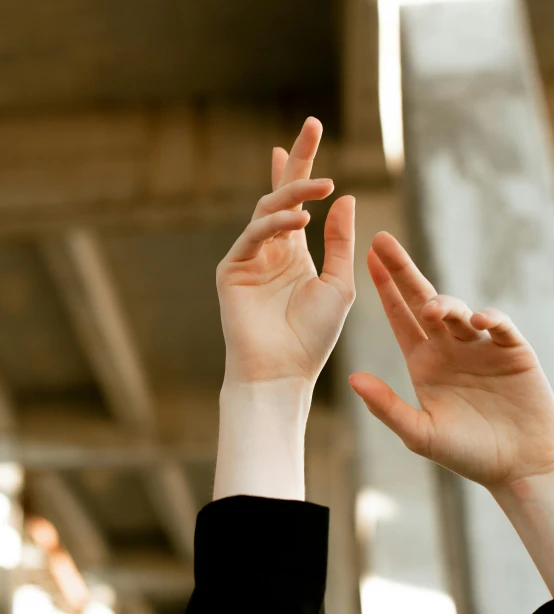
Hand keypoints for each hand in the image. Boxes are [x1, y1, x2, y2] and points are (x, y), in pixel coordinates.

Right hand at [216, 117, 355, 384]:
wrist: (283, 372)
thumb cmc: (313, 336)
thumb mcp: (338, 284)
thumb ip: (339, 242)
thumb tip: (344, 196)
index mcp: (294, 254)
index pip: (298, 203)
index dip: (303, 169)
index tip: (312, 131)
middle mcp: (270, 251)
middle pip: (280, 194)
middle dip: (296, 161)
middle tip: (313, 125)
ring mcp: (249, 258)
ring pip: (267, 210)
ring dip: (294, 192)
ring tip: (322, 185)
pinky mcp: (232, 270)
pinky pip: (253, 235)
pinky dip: (276, 224)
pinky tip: (300, 220)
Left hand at [349, 232, 553, 490]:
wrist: (518, 464)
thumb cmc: (467, 453)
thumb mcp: (420, 433)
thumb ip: (387, 407)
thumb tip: (351, 378)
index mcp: (424, 361)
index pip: (399, 318)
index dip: (384, 289)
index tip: (366, 259)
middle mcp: (449, 347)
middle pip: (423, 301)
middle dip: (402, 271)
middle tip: (382, 241)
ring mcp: (481, 345)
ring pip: (459, 312)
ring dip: (444, 304)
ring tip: (431, 308)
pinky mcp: (513, 350)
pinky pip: (501, 326)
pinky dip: (492, 319)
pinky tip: (479, 321)